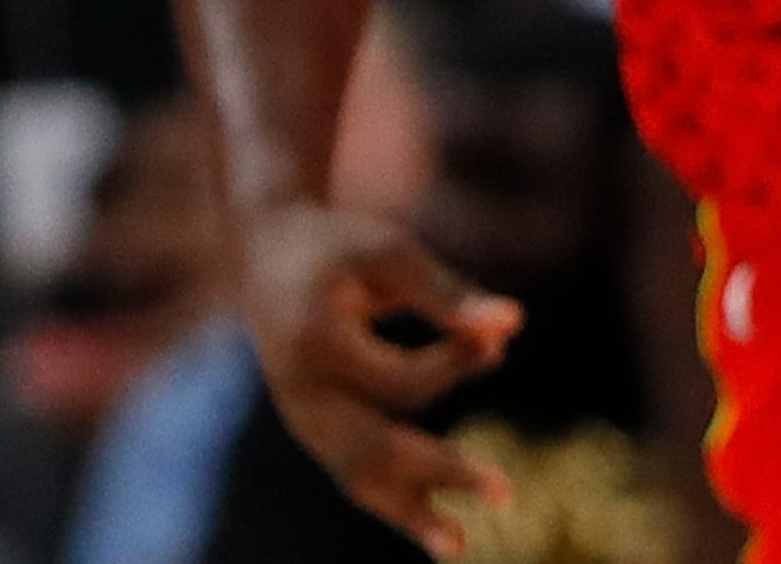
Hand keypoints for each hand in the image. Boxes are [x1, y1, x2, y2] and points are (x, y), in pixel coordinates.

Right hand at [237, 201, 521, 557]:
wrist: (266, 254)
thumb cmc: (340, 246)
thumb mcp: (391, 254)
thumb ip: (447, 293)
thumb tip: (514, 325)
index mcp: (313, 345)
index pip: (398, 382)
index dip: (454, 363)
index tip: (496, 336)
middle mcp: (300, 395)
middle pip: (372, 450)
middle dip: (439, 471)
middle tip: (506, 491)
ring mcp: (302, 419)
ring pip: (358, 478)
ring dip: (410, 513)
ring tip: (461, 548)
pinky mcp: (314, 429)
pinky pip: (355, 475)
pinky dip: (394, 503)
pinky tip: (439, 530)